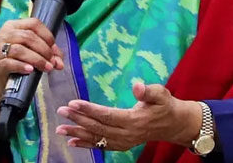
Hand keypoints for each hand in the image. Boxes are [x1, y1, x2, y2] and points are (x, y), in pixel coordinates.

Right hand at [0, 18, 64, 121]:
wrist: (1, 82)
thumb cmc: (19, 63)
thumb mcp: (34, 54)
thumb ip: (48, 54)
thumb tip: (60, 63)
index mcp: (13, 26)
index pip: (33, 23)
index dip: (47, 35)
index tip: (54, 49)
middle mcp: (3, 34)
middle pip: (28, 36)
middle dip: (44, 50)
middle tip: (52, 62)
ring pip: (20, 49)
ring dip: (37, 59)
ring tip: (47, 68)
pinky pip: (9, 63)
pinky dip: (22, 66)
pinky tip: (31, 70)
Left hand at [54, 83, 201, 150]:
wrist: (173, 124)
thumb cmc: (165, 105)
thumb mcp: (161, 94)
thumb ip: (148, 91)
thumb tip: (136, 86)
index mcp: (133, 120)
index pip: (107, 115)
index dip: (89, 110)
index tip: (73, 103)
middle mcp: (126, 134)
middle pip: (98, 127)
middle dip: (78, 120)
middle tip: (61, 111)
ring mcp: (123, 142)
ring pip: (97, 138)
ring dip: (77, 134)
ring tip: (60, 129)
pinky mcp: (121, 145)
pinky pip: (101, 146)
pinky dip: (86, 144)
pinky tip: (72, 141)